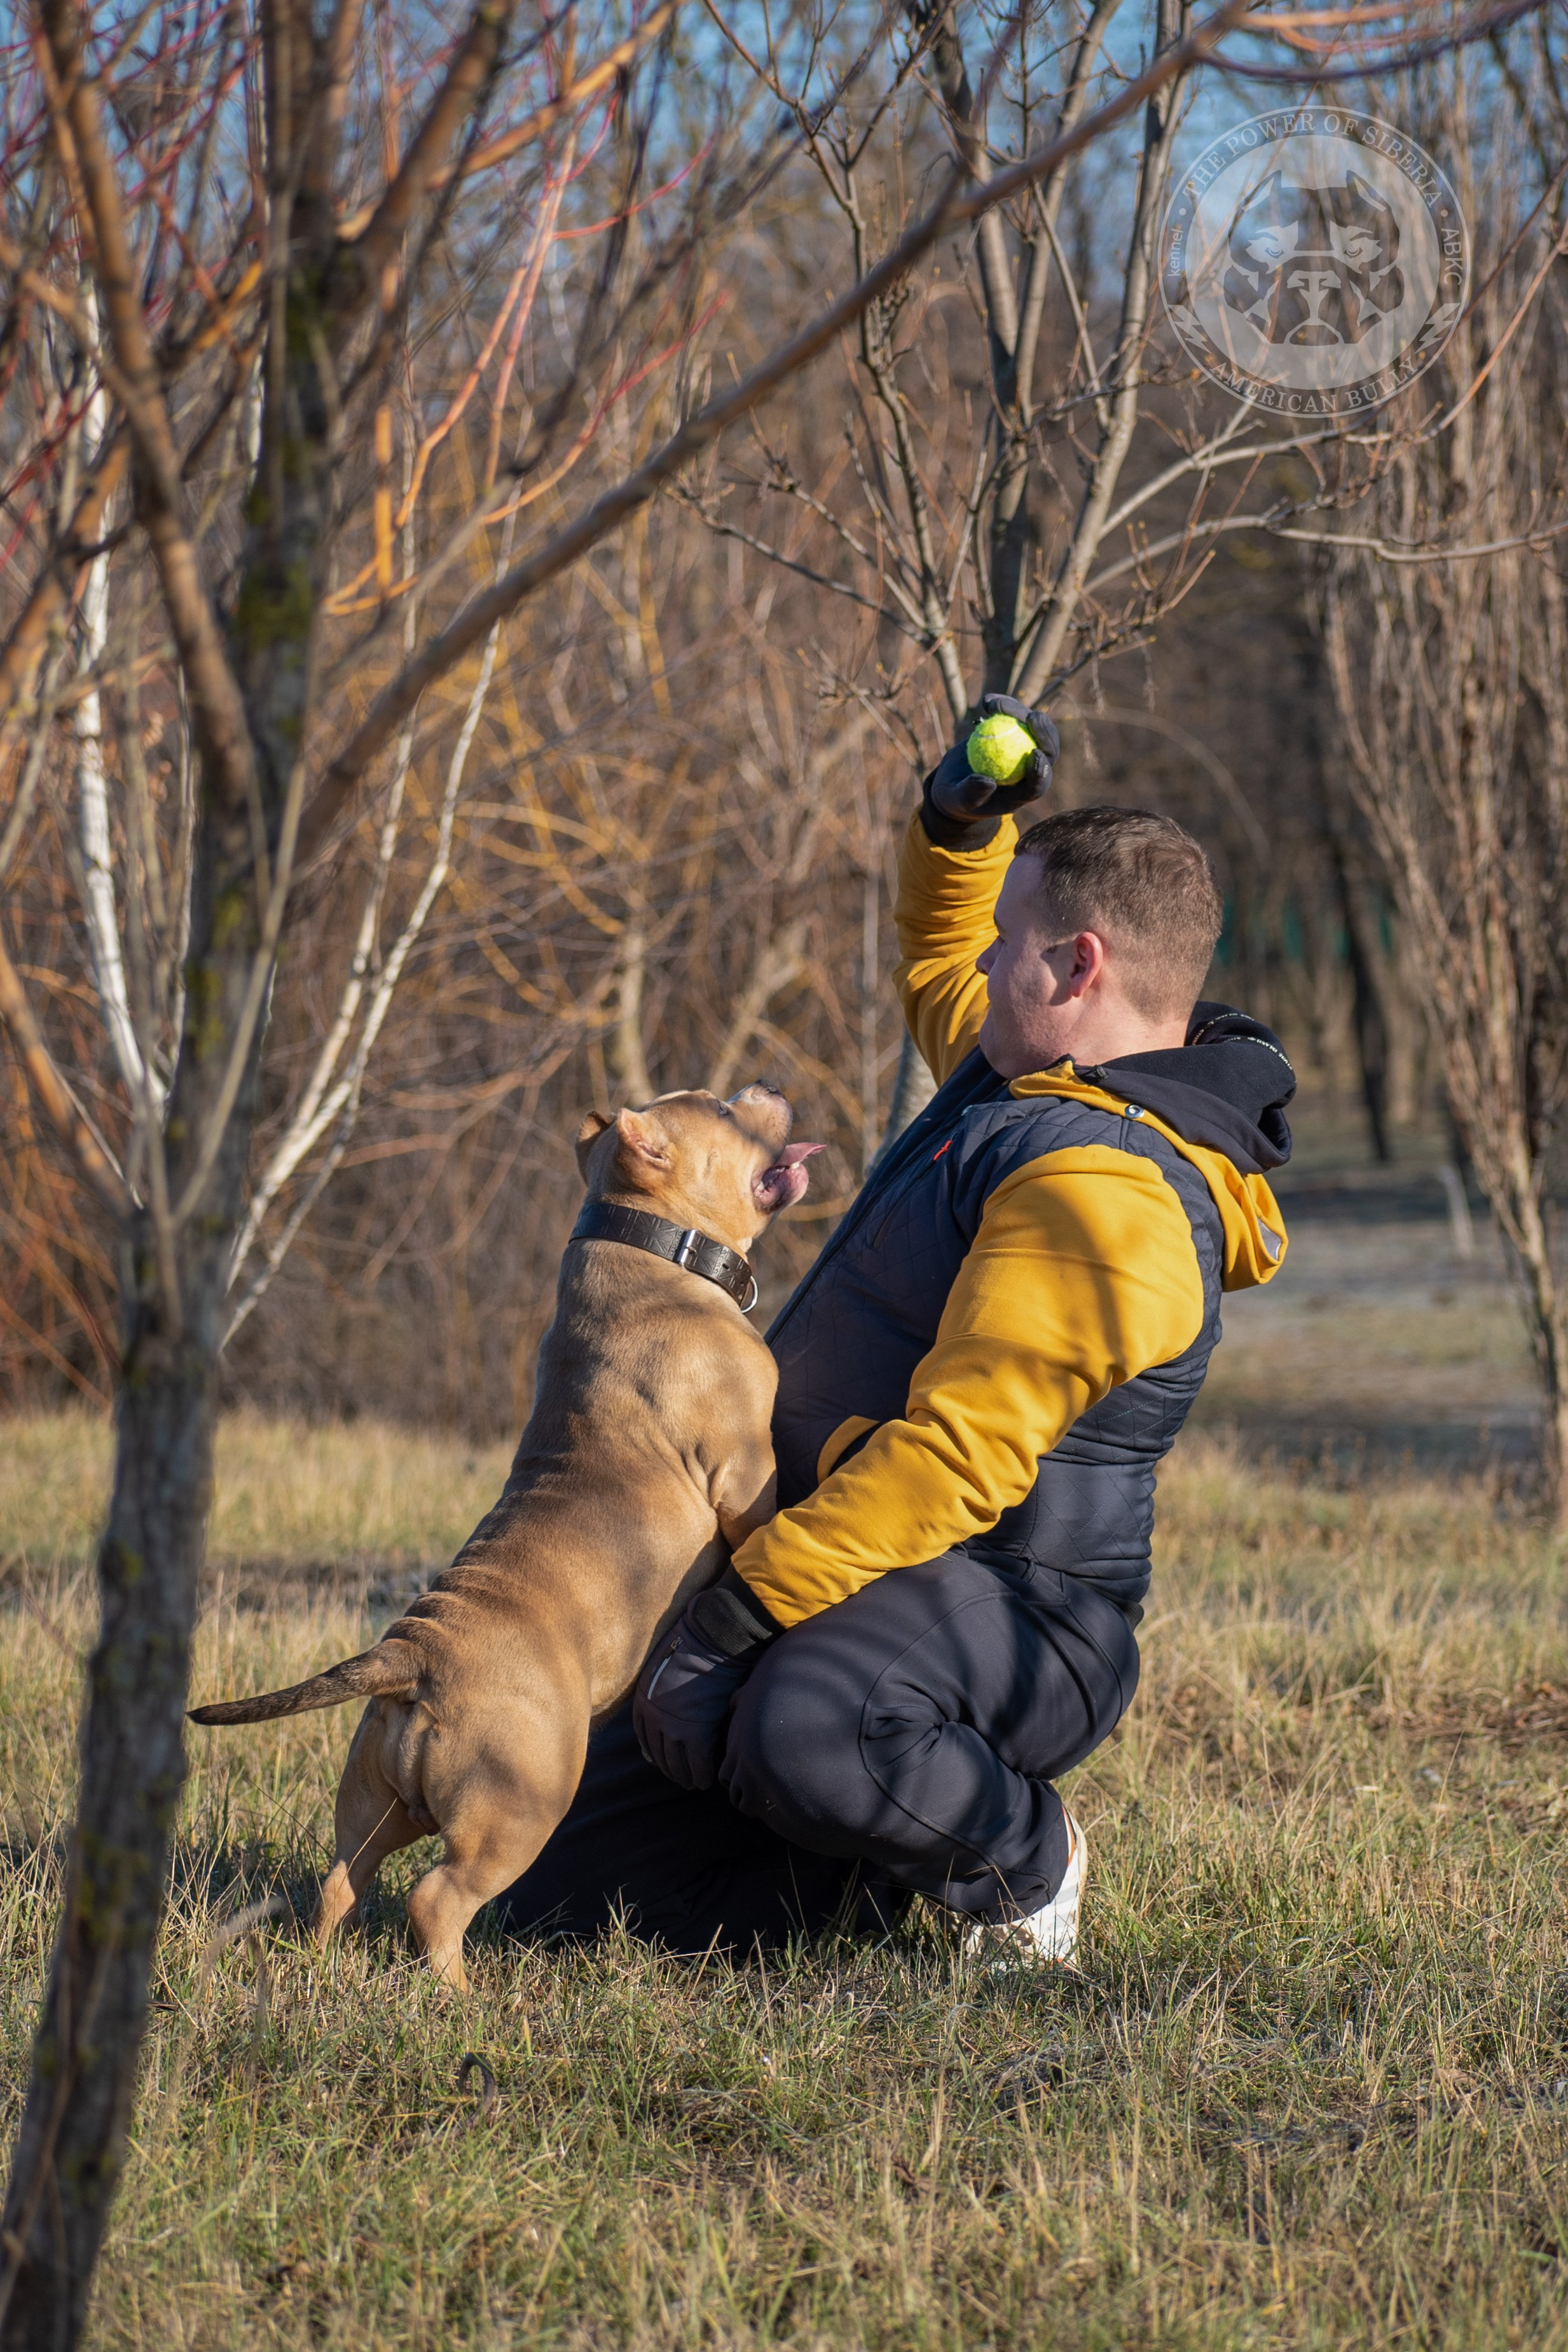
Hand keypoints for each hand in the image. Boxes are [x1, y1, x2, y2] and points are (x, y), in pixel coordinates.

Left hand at [633, 1568, 780, 1791]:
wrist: (712, 1638)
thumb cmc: (692, 1644)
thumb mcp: (661, 1666)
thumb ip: (655, 1692)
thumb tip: (654, 1714)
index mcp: (643, 1699)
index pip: (643, 1737)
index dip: (653, 1752)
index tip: (660, 1761)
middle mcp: (653, 1716)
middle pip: (658, 1753)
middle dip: (668, 1769)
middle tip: (679, 1778)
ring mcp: (674, 1726)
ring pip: (677, 1763)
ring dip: (684, 1776)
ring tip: (692, 1783)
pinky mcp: (697, 1731)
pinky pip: (699, 1763)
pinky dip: (702, 1775)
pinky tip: (706, 1781)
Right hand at [923, 694, 1058, 844]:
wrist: (952, 781)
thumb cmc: (957, 798)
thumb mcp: (959, 800)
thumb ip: (972, 793)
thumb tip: (988, 782)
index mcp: (1022, 792)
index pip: (1039, 783)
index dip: (1042, 769)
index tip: (1035, 753)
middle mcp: (1028, 770)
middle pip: (1046, 751)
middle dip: (1045, 733)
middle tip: (1032, 717)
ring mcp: (1022, 750)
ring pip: (1032, 728)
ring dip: (1018, 712)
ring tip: (994, 705)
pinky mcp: (1012, 734)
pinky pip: (1014, 717)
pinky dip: (1003, 707)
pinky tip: (987, 702)